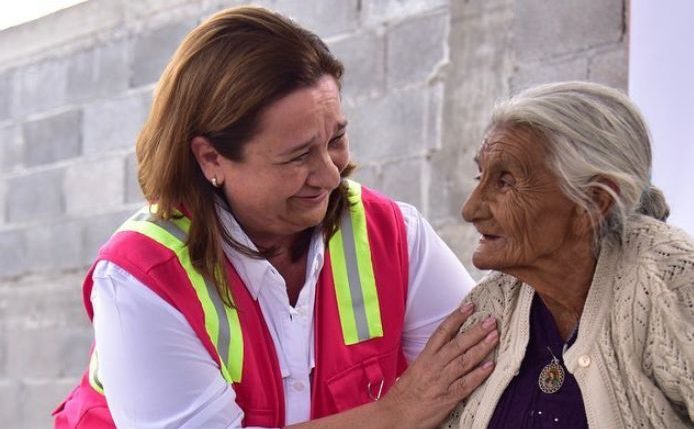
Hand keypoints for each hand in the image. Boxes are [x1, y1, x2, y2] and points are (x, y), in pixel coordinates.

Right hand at [381, 303, 497, 428]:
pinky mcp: (448, 397)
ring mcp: (442, 381)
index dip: (456, 318)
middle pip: (458, 344)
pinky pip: (467, 383)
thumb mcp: (415, 369)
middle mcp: (434, 365)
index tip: (469, 307)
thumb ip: (431, 359)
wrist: (396, 414)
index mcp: (425, 357)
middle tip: (491, 320)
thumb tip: (446, 350)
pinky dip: (479, 374)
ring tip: (495, 337)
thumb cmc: (404, 394)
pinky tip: (490, 366)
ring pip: (465, 360)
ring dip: (482, 348)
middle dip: (476, 331)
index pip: (443, 332)